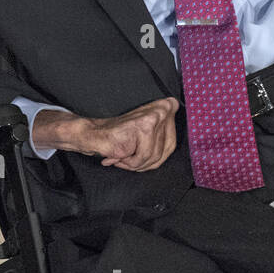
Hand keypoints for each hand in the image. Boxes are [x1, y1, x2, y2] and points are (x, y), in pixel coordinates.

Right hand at [33, 97, 179, 171]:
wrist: (95, 135)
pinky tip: (118, 155)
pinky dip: (129, 162)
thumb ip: (164, 140)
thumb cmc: (120, 138)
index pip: (172, 144)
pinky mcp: (143, 127)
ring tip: (122, 157)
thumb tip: (178, 160)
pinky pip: (143, 157)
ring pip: (154, 156)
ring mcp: (154, 117)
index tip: (138, 152)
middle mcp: (163, 110)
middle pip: (165, 151)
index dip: (156, 155)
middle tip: (129, 157)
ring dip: (136, 164)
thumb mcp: (149, 139)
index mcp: (166, 108)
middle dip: (146, 161)